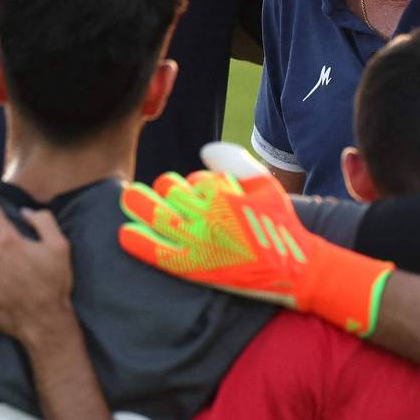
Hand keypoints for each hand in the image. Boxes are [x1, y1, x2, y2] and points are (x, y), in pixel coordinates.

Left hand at [116, 143, 390, 335]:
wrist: (293, 268)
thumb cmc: (279, 225)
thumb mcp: (264, 185)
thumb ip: (234, 161)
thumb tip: (203, 150)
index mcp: (222, 192)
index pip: (186, 180)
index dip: (179, 185)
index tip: (177, 193)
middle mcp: (207, 213)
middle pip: (167, 192)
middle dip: (156, 192)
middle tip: (147, 196)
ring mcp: (199, 240)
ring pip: (157, 215)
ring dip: (139, 207)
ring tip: (129, 204)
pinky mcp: (194, 266)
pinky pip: (157, 251)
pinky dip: (138, 241)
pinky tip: (126, 234)